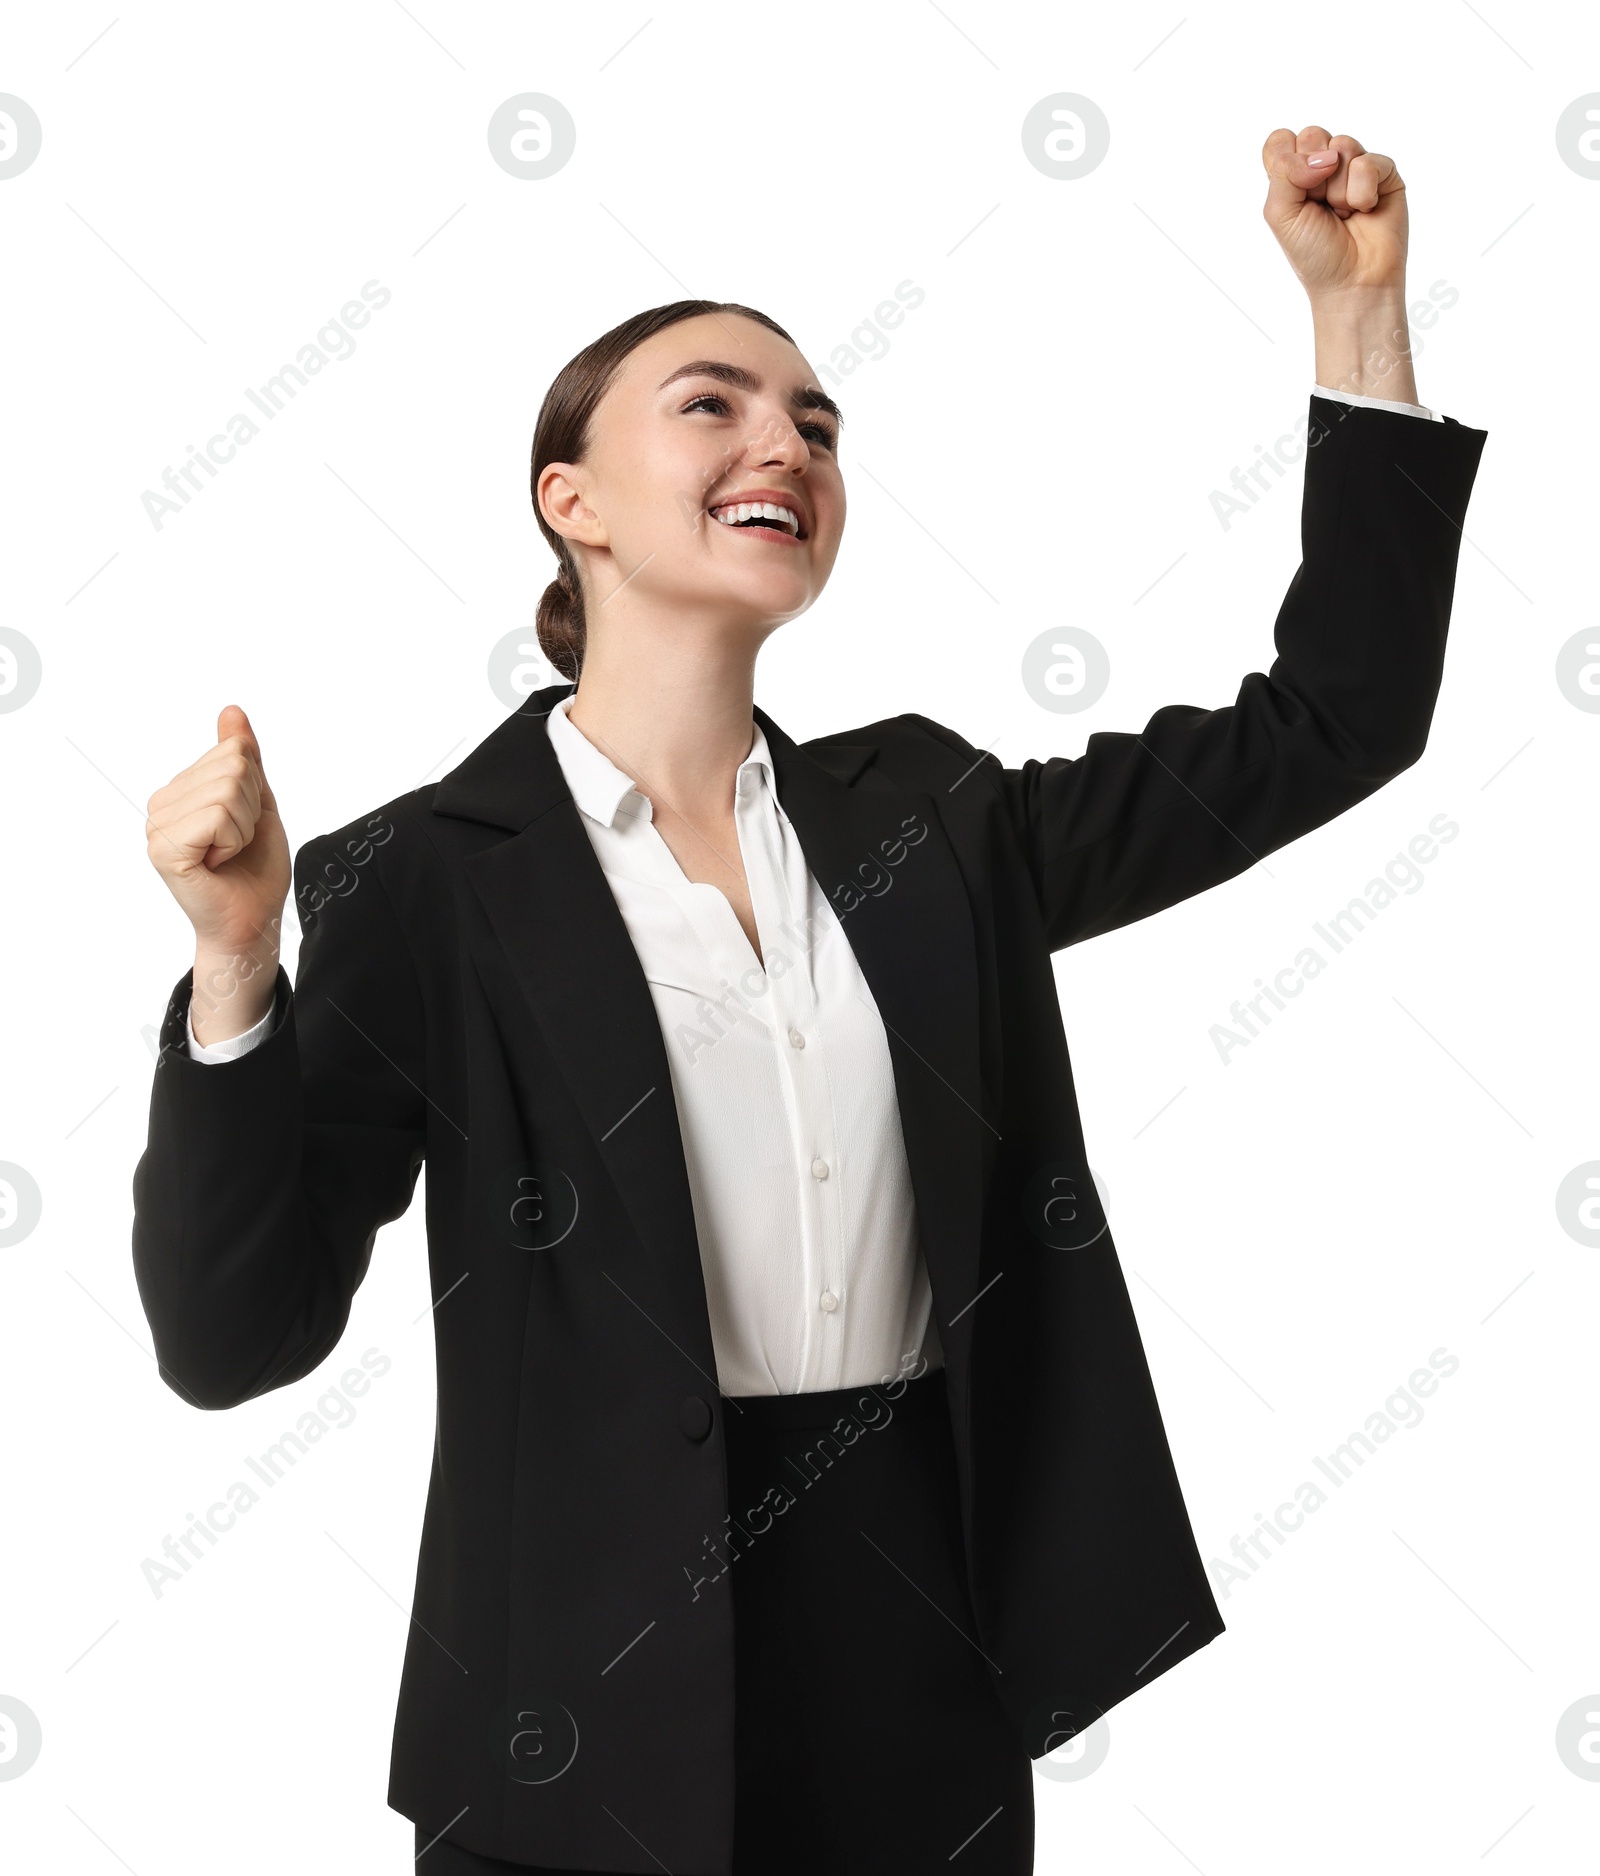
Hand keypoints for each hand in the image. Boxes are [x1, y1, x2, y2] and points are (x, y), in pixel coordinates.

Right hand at [146, 705, 290, 963]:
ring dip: (243, 827)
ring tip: (228, 853)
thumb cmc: (255, 868)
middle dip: (251, 808)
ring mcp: (158, 825)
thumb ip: (244, 757)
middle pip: (232, 767)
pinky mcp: (164, 848)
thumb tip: (231, 711)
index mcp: (180, 789)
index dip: (255, 790)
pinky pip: (216, 816)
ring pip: (226, 791)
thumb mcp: (257, 802)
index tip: (242, 824)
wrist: (253, 920)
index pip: (234, 752)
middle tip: (237, 843)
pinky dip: (233, 841)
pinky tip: (218, 862)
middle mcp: (161, 803)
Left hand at [1261, 126, 1407, 298]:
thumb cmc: (1314, 254)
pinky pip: (1368, 162)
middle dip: (1312, 176)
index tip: (1294, 193)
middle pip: (1312, 134)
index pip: (1281, 140)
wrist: (1352, 282)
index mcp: (1293, 176)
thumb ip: (1284, 173)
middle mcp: (1323, 167)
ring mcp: (1354, 167)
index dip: (1286, 160)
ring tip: (1343, 213)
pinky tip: (1365, 210)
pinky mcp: (1383, 172)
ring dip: (1338, 190)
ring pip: (1341, 146)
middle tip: (1320, 207)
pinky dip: (1362, 192)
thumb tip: (1324, 155)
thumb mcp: (1281, 215)